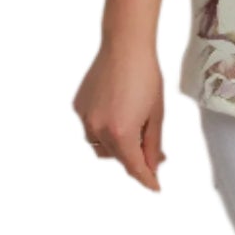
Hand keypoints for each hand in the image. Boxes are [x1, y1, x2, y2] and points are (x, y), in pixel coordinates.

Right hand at [72, 32, 168, 191]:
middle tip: (153, 153)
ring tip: (133, 130)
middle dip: (135, 158)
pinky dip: (103, 128)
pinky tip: (117, 112)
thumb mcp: (156, 115)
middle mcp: (99, 130)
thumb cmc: (146, 77)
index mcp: (121, 134)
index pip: (134, 167)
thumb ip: (152, 146)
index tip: (155, 187)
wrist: (125, 47)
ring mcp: (85, 118)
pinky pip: (91, 128)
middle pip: (118, 158)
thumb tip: (152, 167)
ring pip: (100, 146)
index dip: (147, 179)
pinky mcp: (78, 107)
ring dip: (117, 146)